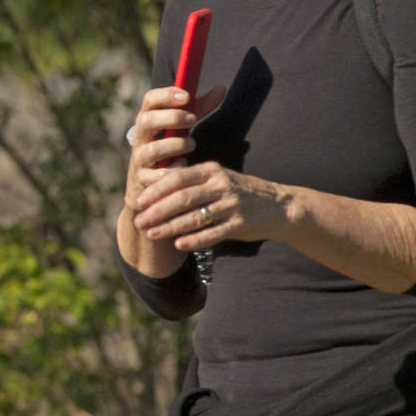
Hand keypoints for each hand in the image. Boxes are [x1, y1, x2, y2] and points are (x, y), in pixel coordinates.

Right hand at [122, 82, 225, 211]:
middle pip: (147, 121)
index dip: (165, 95)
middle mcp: (140, 137)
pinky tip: (184, 165)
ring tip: (191, 144)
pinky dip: (173, 169)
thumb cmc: (169, 147)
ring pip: (152, 149)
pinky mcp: (143, 178)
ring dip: (175, 145)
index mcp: (148, 119)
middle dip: (170, 118)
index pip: (149, 100)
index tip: (186, 96)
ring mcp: (139, 157)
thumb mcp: (183, 126)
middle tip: (192, 119)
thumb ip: (200, 108)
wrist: (147, 182)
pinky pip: (158, 175)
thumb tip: (220, 88)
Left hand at [130, 160, 291, 251]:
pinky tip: (178, 245)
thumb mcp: (217, 178)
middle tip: (138, 221)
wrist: (278, 206)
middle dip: (157, 211)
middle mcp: (221, 185)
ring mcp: (232, 205)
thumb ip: (191, 180)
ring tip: (151, 234)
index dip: (156, 190)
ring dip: (170, 227)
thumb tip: (153, 187)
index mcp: (212, 171)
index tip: (138, 201)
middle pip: (183, 198)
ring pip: (195, 217)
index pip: (178, 178)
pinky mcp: (240, 224)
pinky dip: (195, 240)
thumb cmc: (238, 192)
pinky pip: (213, 233)